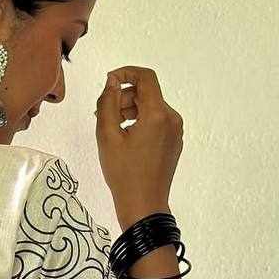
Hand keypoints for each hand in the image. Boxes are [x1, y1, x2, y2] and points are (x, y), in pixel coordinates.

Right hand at [95, 66, 183, 231]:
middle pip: (148, 93)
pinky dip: (141, 123)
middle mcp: (172, 119)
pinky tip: (126, 140)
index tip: (109, 82)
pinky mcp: (174, 142)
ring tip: (112, 129)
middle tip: (102, 114)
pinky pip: (157, 122)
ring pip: (152, 108)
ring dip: (131, 110)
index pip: (146, 77)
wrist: (143, 205)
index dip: (126, 73)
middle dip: (124, 97)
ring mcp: (176, 131)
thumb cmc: (124, 174)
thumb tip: (112, 81)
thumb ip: (107, 103)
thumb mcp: (107, 136)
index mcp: (157, 114)